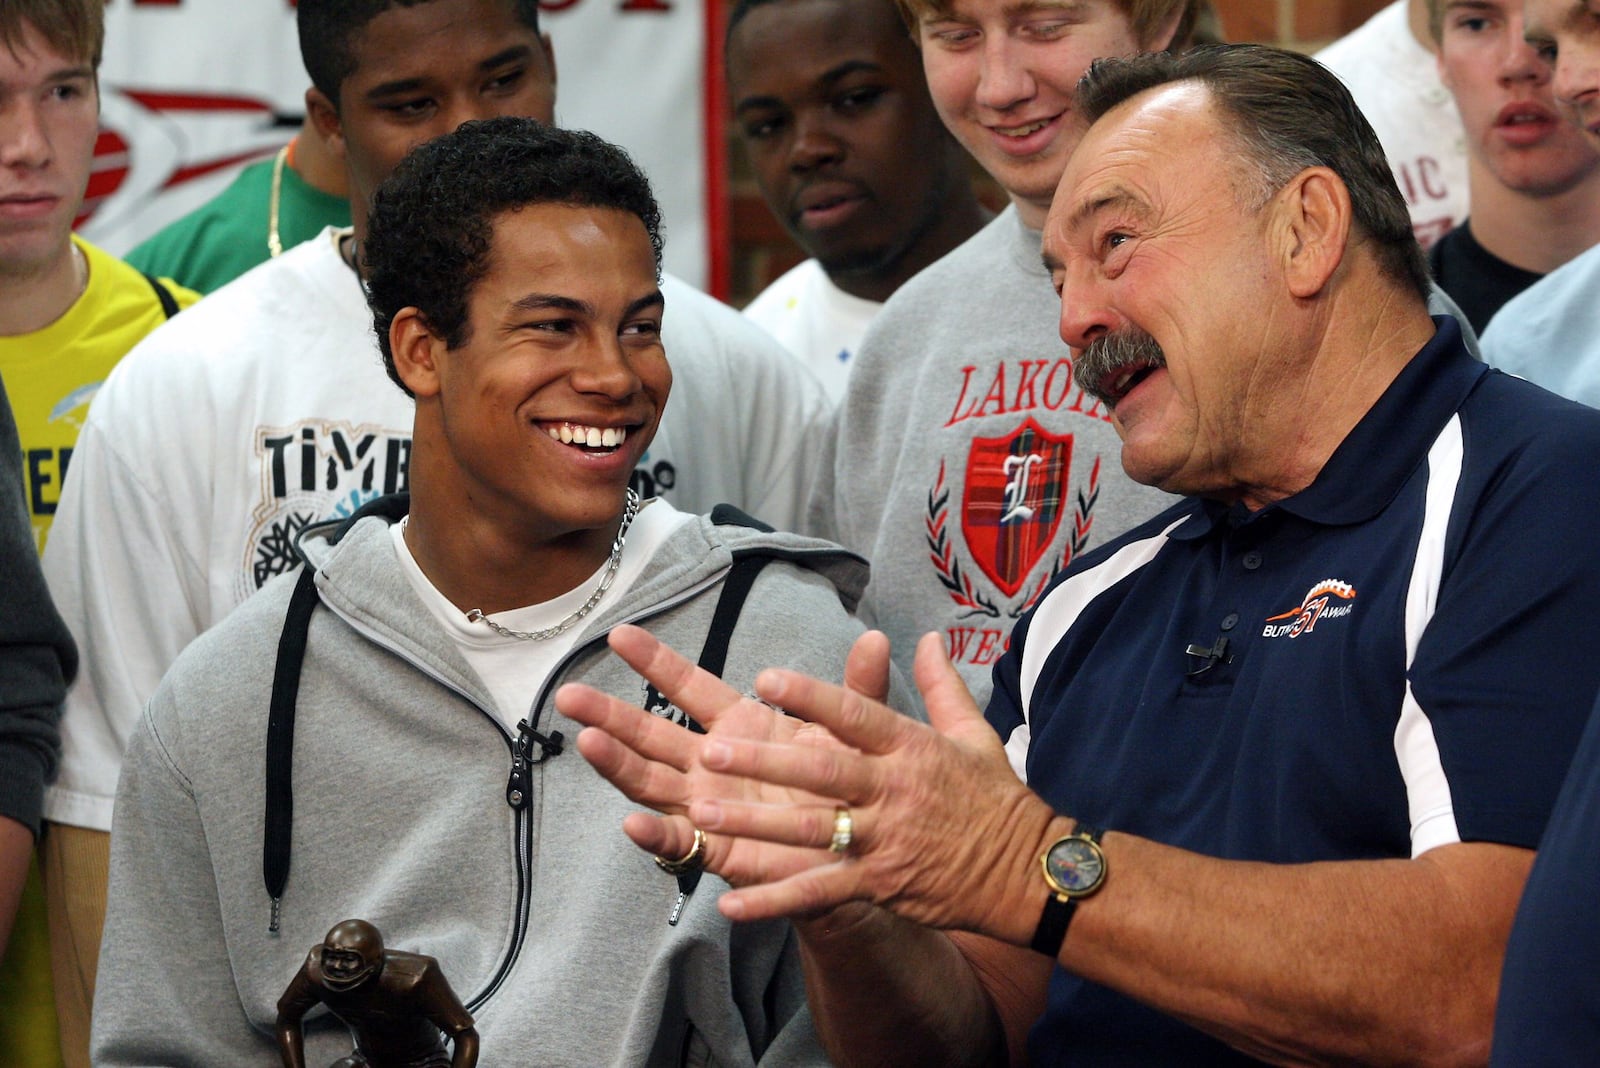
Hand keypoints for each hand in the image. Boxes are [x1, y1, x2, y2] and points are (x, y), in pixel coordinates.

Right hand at [555, 624, 884, 888]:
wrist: (860, 853)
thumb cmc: (848, 787)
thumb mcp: (852, 735)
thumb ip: (856, 691)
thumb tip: (879, 639)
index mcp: (739, 725)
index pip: (687, 686)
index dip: (655, 661)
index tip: (620, 633)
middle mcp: (711, 764)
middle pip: (649, 733)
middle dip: (608, 714)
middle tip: (568, 692)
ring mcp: (708, 807)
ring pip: (651, 783)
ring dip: (618, 765)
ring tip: (587, 742)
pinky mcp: (718, 850)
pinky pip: (681, 844)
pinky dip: (656, 835)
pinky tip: (633, 822)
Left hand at [687, 632, 1056, 943]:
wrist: (1028, 873)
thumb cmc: (996, 800)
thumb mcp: (974, 735)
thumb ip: (940, 686)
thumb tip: (929, 638)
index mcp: (911, 747)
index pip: (855, 714)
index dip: (811, 696)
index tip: (766, 678)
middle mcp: (893, 790)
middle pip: (821, 770)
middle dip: (765, 760)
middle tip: (712, 751)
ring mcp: (884, 840)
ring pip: (810, 830)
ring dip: (754, 823)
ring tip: (703, 812)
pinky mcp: (880, 885)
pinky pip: (819, 892)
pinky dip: (775, 899)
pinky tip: (731, 903)